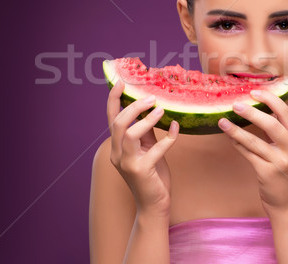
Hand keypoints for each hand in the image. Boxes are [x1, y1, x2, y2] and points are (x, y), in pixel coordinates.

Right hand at [107, 80, 178, 216]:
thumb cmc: (152, 175)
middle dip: (134, 107)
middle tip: (152, 98)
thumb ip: (146, 132)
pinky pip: (154, 150)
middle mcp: (117, 154)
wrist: (154, 204)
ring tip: (161, 110)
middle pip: (118, 123)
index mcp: (117, 146)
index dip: (114, 100)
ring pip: (130, 134)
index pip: (111, 118)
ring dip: (147, 119)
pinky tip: (176, 128)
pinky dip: (167, 138)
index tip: (121, 82)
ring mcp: (127, 164)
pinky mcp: (141, 171)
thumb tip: (152, 108)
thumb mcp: (147, 149)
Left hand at [218, 90, 287, 213]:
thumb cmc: (286, 171)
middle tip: (236, 104)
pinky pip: (248, 154)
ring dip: (236, 129)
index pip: (286, 113)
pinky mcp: (267, 173)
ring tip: (222, 121)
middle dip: (252, 112)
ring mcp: (281, 162)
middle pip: (272, 125)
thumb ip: (278, 131)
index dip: (270, 100)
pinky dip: (236, 144)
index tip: (255, 92)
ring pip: (255, 141)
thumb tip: (259, 107)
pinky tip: (228, 136)